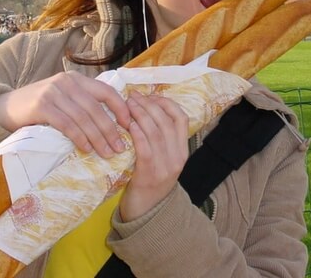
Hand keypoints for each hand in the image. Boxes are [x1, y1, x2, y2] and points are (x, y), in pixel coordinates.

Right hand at [0, 71, 130, 157]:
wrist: (4, 107)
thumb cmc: (39, 107)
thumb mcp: (63, 99)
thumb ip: (82, 104)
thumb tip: (112, 125)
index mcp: (76, 79)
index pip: (106, 90)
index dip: (120, 107)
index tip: (129, 125)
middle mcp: (67, 82)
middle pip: (96, 107)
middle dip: (110, 129)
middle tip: (120, 147)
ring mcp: (53, 92)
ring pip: (83, 117)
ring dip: (97, 137)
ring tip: (107, 153)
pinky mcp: (41, 106)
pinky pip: (66, 123)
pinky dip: (78, 137)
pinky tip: (86, 149)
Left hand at [119, 91, 188, 221]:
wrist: (146, 214)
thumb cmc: (149, 182)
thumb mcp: (162, 159)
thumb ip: (159, 139)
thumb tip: (145, 110)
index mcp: (182, 151)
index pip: (181, 118)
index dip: (166, 103)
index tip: (150, 95)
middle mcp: (177, 157)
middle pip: (167, 122)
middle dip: (149, 105)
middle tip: (134, 96)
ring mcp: (165, 167)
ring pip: (156, 133)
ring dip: (141, 115)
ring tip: (129, 105)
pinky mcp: (149, 175)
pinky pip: (146, 149)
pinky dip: (138, 134)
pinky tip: (130, 124)